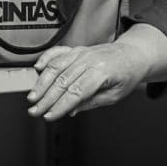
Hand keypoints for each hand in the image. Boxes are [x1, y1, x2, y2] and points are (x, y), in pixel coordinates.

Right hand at [26, 43, 145, 120]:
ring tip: (33, 97)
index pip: (76, 92)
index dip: (60, 106)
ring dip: (42, 83)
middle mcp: (90, 60)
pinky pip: (59, 52)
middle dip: (46, 99)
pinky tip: (38, 68)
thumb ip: (92, 102)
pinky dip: (47, 59)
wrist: (134, 54)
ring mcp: (82, 52)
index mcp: (102, 72)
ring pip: (57, 67)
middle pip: (63, 81)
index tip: (49, 116)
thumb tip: (71, 110)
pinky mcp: (78, 49)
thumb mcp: (115, 95)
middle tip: (34, 111)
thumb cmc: (127, 74)